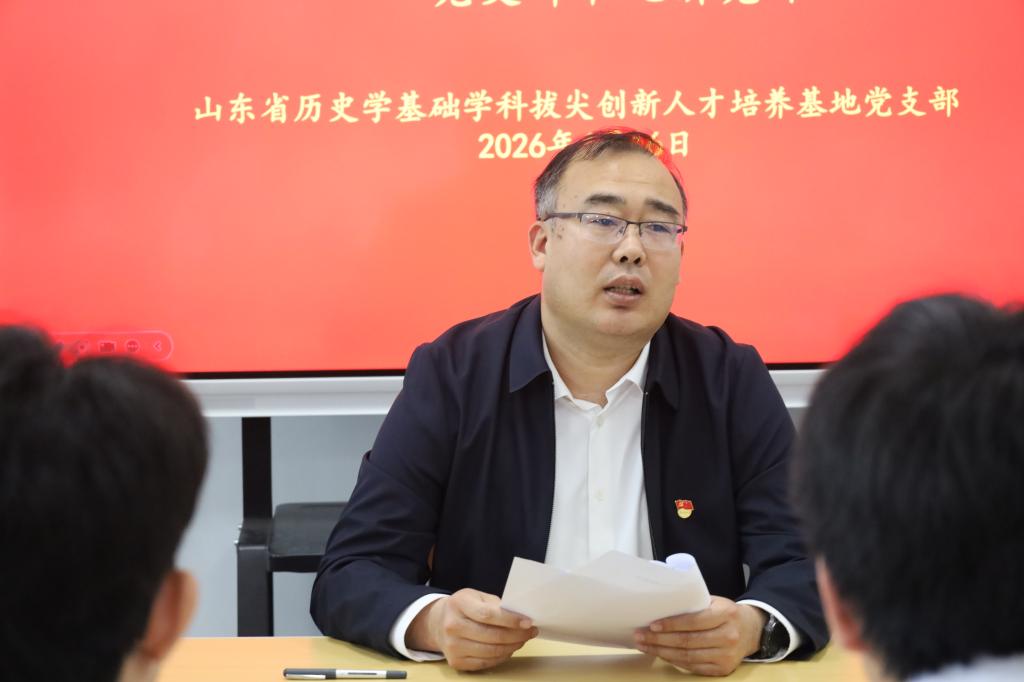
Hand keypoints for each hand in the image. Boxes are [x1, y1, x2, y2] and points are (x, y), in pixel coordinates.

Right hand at [406, 588, 537, 670]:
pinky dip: (501, 657)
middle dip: (516, 635)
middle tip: (530, 631)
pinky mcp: (455, 662)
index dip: (510, 620)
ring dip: (512, 646)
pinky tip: (509, 648)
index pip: (487, 614)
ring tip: (522, 639)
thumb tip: (521, 616)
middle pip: (491, 635)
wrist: (438, 623)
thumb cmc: (464, 607)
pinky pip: (485, 662)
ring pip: (490, 651)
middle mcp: (452, 626)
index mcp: (459, 604)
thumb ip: (496, 605)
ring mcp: (452, 646)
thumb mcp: (477, 597)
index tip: (528, 622)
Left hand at [633, 596, 766, 675]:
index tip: (652, 624)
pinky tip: (661, 654)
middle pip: (688, 641)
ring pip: (688, 656)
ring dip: (662, 652)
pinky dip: (675, 661)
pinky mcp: (723, 669)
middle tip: (641, 635)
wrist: (751, 630)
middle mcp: (729, 636)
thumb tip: (662, 605)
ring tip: (645, 646)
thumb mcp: (714, 601)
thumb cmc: (725, 612)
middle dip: (660, 639)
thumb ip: (693, 603)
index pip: (694, 621)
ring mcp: (727, 655)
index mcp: (726, 613)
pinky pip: (693, 667)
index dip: (671, 624)